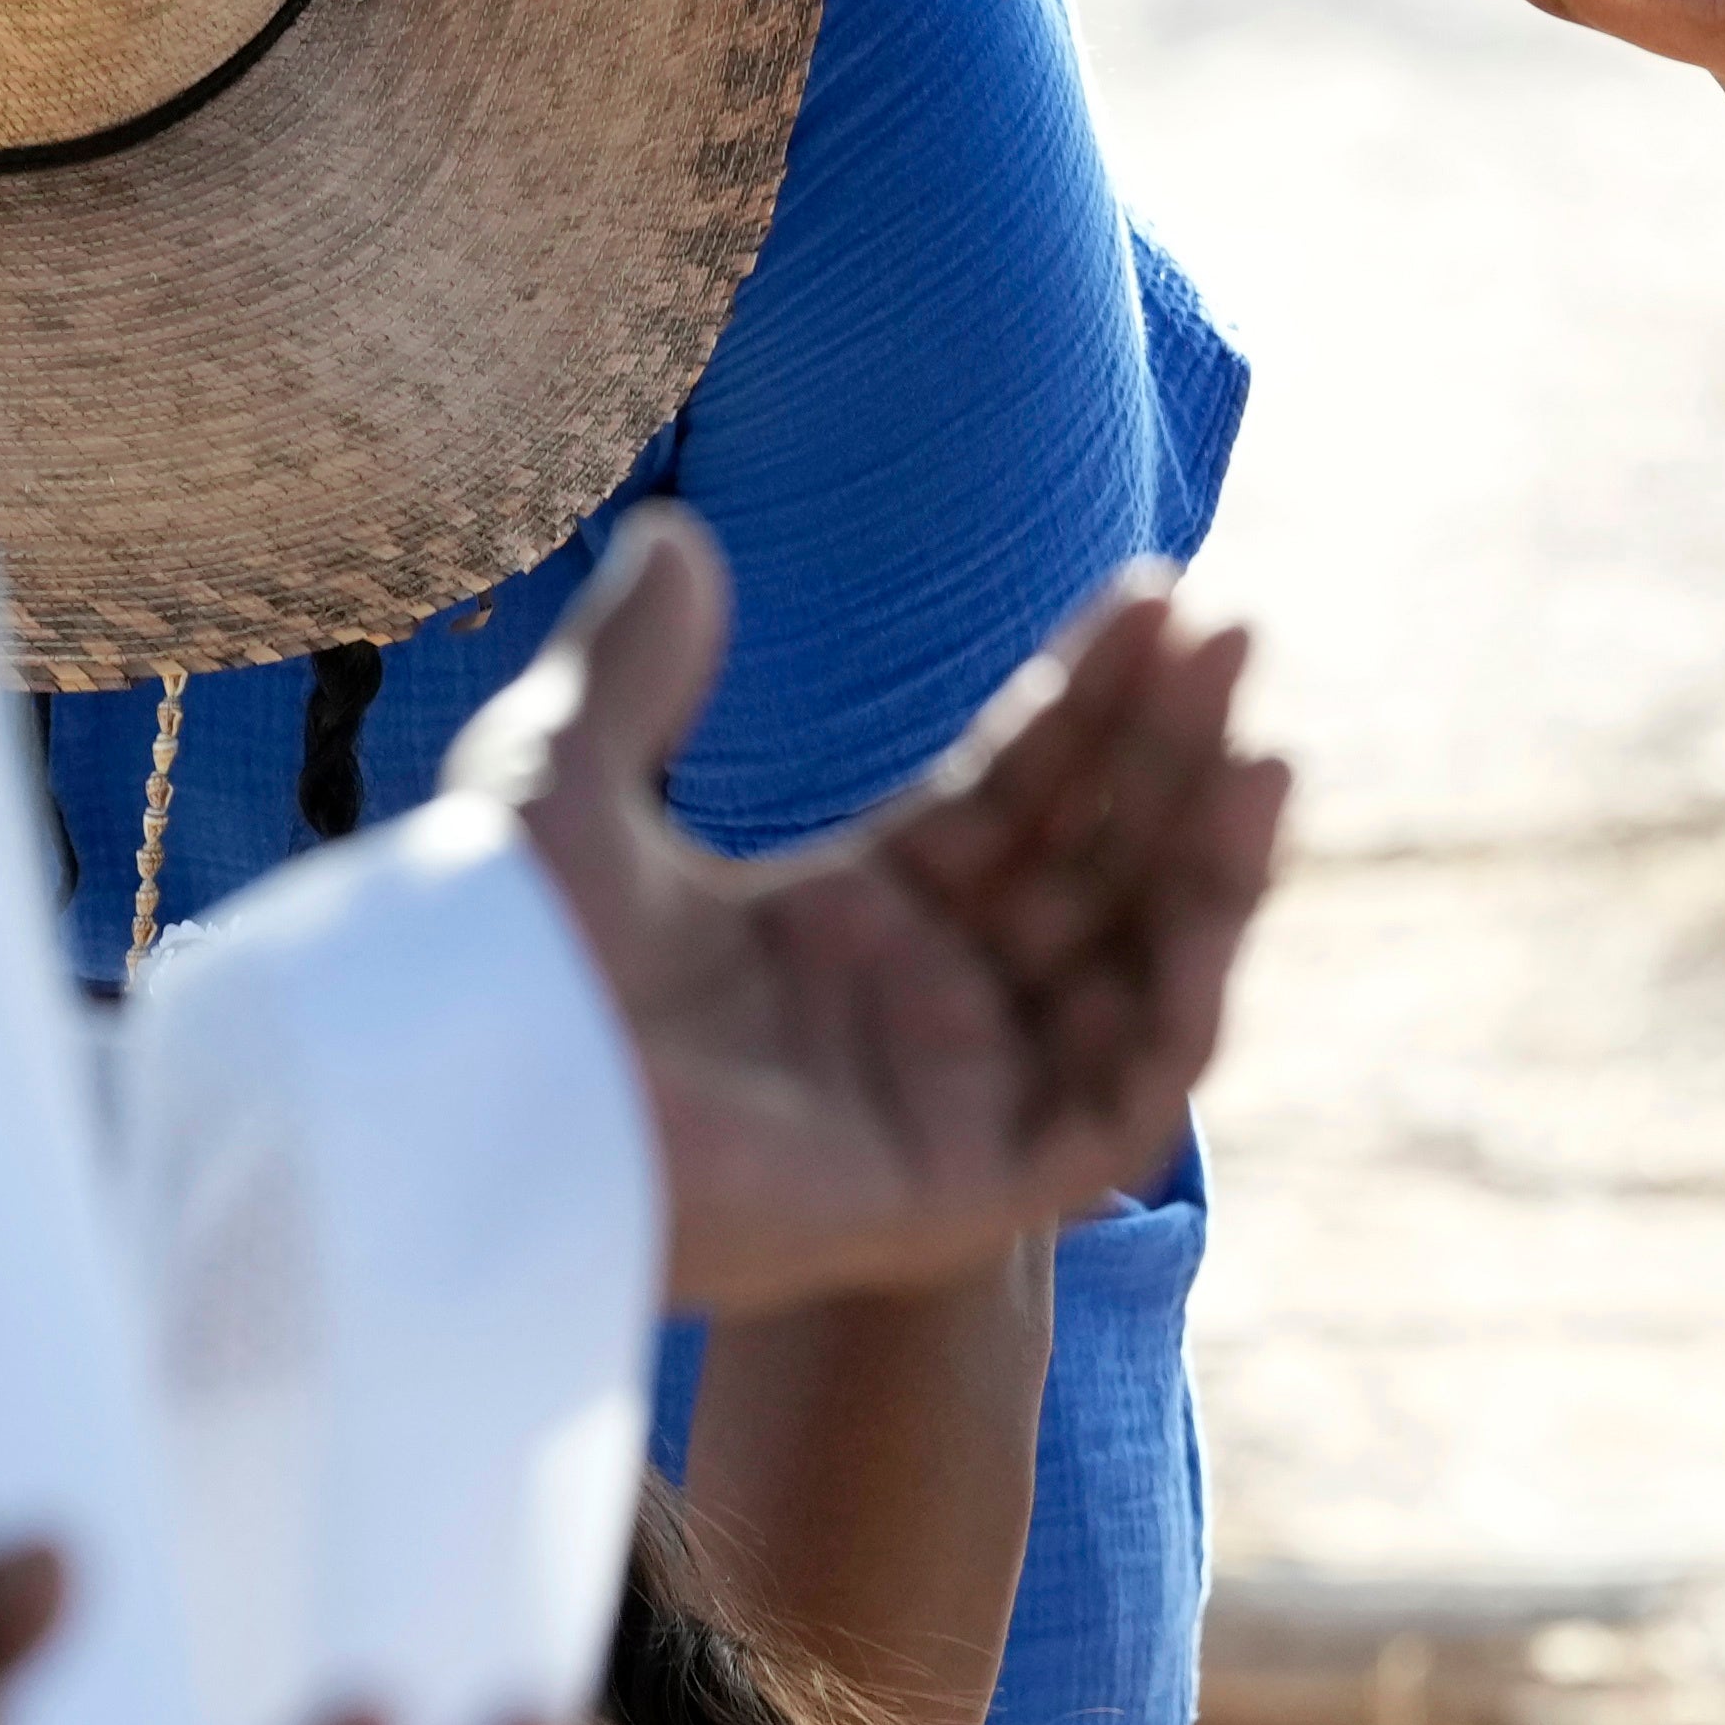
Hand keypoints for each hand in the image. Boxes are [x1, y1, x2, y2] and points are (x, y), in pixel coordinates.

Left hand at [446, 510, 1286, 1315]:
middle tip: (1235, 636)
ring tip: (1260, 755)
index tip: (1157, 598)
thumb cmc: (490, 970)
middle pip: (1089, 869)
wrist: (464, 1117)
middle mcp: (909, 1011)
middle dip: (1168, 755)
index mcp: (837, 926)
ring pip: (1127, 975)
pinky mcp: (960, 1189)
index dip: (1089, 700)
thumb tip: (687, 535)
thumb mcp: (561, 776)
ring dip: (1207, 867)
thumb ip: (635, 665)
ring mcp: (942, 1101)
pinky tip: (1218, 887)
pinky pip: (1117, 1102)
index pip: (1010, 799)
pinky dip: (1183, 1001)